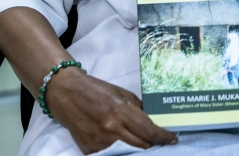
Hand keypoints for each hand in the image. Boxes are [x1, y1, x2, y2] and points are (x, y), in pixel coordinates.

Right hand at [45, 68, 176, 153]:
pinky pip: (112, 155)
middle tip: (159, 143)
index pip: (149, 131)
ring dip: (138, 149)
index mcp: (120, 111)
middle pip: (141, 146)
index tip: (172, 140)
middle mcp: (110, 128)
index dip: (163, 138)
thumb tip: (153, 123)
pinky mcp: (89, 150)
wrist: (66, 93)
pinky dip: (120, 151)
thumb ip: (138, 109)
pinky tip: (124, 144)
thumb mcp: (121, 93)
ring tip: (143, 144)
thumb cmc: (95, 90)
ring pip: (128, 153)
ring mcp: (99, 141)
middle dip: (153, 145)